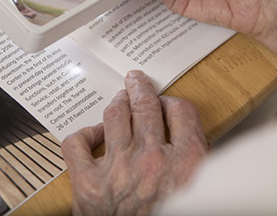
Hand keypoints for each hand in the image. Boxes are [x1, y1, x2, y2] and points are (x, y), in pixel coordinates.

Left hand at [61, 70, 208, 215]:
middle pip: (146, 105)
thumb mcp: (198, 194)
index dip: (174, 103)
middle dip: (141, 88)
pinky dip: (84, 133)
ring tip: (120, 97)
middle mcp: (152, 161)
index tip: (168, 104)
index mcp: (187, 165)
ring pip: (115, 115)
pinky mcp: (87, 185)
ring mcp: (117, 170)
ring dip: (118, 102)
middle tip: (137, 81)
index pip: (181, 112)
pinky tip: (93, 133)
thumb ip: (196, 167)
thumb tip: (192, 143)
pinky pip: (78, 143)